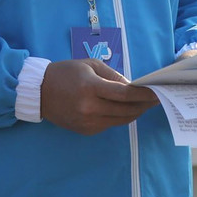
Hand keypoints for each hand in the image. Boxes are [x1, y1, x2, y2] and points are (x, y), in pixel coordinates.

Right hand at [39, 58, 159, 135]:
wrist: (39, 92)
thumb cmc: (66, 73)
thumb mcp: (90, 65)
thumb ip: (113, 76)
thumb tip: (133, 87)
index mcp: (91, 88)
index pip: (124, 94)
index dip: (144, 94)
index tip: (157, 91)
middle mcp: (90, 108)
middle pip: (126, 110)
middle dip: (144, 105)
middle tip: (157, 98)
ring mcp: (88, 122)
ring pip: (121, 120)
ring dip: (135, 112)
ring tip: (146, 104)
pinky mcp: (86, 131)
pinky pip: (110, 124)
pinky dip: (120, 117)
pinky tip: (127, 109)